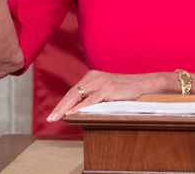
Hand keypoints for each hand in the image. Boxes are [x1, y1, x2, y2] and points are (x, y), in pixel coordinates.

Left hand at [46, 70, 173, 121]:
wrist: (145, 84)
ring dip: (65, 108)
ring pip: (78, 95)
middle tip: (49, 119)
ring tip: (57, 117)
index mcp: (92, 76)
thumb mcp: (107, 92)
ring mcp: (101, 82)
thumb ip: (94, 97)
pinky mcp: (108, 89)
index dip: (62, 103)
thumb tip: (79, 109)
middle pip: (72, 92)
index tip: (54, 114)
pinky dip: (81, 107)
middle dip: (59, 106)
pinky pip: (91, 100)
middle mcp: (94, 77)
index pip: (73, 91)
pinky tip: (73, 113)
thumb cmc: (126, 90)